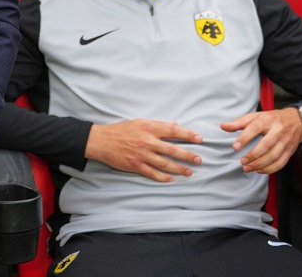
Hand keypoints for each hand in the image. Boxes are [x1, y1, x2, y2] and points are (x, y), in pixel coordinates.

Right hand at [85, 119, 201, 181]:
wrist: (102, 141)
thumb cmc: (121, 130)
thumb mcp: (140, 122)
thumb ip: (158, 125)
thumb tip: (175, 124)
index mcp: (150, 127)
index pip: (173, 130)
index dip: (188, 135)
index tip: (199, 139)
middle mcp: (147, 141)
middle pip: (172, 149)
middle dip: (188, 155)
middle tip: (199, 159)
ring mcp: (142, 154)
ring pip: (165, 163)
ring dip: (179, 168)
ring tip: (189, 172)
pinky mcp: (135, 165)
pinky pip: (152, 173)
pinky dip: (163, 177)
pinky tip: (171, 179)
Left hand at [221, 106, 301, 174]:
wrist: (296, 121)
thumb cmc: (271, 119)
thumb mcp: (256, 116)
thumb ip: (239, 122)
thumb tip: (223, 126)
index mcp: (267, 119)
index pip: (255, 128)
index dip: (244, 138)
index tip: (235, 147)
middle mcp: (278, 130)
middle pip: (266, 144)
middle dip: (253, 155)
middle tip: (242, 161)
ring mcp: (285, 141)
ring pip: (273, 156)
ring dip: (259, 164)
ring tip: (247, 168)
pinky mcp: (290, 150)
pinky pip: (280, 163)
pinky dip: (269, 169)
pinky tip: (259, 170)